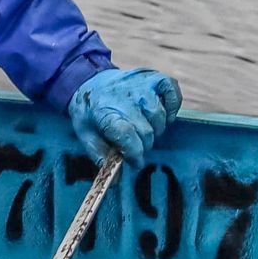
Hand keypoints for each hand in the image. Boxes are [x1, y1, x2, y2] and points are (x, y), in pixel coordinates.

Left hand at [67, 68, 181, 163]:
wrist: (89, 81)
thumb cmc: (90, 112)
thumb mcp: (85, 134)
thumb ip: (100, 156)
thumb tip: (116, 181)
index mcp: (104, 112)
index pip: (127, 135)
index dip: (134, 153)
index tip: (134, 161)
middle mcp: (124, 97)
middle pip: (146, 131)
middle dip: (143, 144)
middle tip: (135, 144)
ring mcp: (141, 85)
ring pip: (159, 116)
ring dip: (155, 128)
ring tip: (144, 128)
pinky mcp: (154, 77)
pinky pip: (172, 93)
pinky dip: (172, 106)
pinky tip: (162, 114)